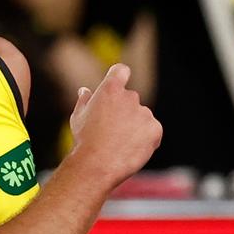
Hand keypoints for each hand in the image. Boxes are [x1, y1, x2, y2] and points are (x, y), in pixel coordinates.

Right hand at [69, 63, 161, 191]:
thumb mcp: (78, 116)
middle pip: (130, 98)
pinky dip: (145, 138)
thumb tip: (85, 91)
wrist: (97, 163)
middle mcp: (130, 97)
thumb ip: (84, 100)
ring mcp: (144, 112)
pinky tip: (132, 148)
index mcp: (110, 89)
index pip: (121, 71)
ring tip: (120, 143)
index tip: (118, 82)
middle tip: (112, 130)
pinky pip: (152, 130)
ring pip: (141, 116)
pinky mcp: (155, 128)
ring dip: (134, 125)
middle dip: (123, 111)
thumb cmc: (85, 139)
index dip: (120, 76)